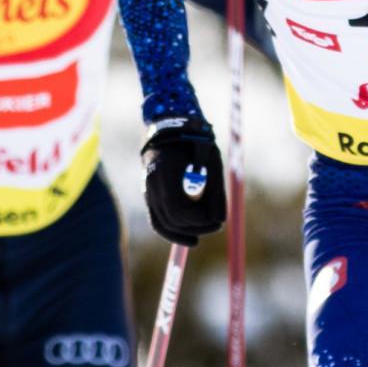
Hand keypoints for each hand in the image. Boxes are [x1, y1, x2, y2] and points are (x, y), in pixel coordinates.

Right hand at [141, 118, 225, 245]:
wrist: (170, 128)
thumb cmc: (195, 143)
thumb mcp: (211, 164)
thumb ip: (215, 194)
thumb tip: (219, 221)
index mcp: (166, 175)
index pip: (180, 211)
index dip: (200, 220)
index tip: (217, 220)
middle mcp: (152, 185)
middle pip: (172, 220)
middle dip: (195, 227)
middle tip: (214, 227)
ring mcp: (148, 191)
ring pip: (163, 224)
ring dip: (183, 233)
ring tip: (200, 237)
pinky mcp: (149, 194)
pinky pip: (157, 219)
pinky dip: (172, 231)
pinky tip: (187, 238)